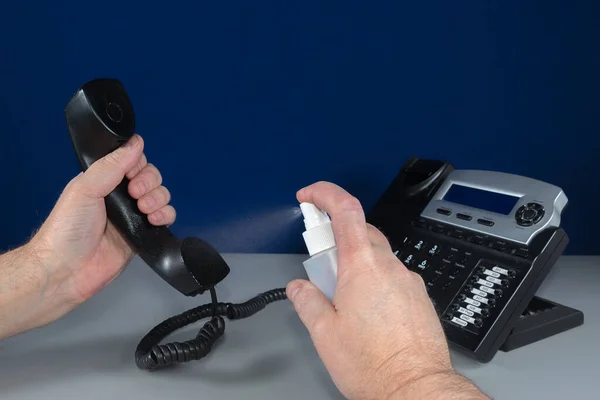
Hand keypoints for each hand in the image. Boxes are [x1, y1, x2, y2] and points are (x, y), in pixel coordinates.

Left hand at [0, 134, 175, 337]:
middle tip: (134, 194)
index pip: (132, 162)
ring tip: (144, 209)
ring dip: (158, 198)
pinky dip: (166, 215)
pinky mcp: (143, 235)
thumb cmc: (67, 229)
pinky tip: (154, 220)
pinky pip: (165, 218)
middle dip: (149, 182)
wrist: (66, 270)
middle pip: (151, 177)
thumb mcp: (85, 188)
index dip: (138, 164)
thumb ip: (111, 165)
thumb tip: (135, 142)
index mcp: (104, 181)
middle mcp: (120, 197)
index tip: (131, 174)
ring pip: (161, 196)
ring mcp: (133, 216)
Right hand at [287, 182, 487, 399]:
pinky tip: (368, 310)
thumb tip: (298, 288)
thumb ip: (307, 302)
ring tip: (343, 298)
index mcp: (362, 267)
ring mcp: (409, 282)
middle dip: (338, 238)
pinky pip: (394, 277)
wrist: (416, 389)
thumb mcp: (325, 334)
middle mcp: (390, 267)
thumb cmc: (373, 364)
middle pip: (362, 231)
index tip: (309, 196)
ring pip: (379, 256)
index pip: (346, 210)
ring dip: (357, 264)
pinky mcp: (420, 298)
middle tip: (321, 263)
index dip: (325, 194)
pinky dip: (376, 281)